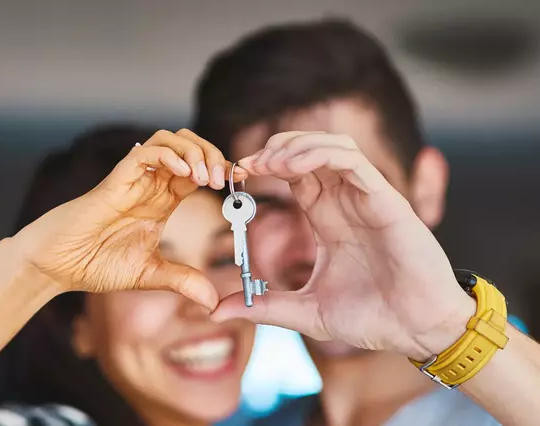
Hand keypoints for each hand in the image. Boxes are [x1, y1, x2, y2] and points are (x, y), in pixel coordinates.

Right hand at [11, 129, 245, 310]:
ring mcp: (134, 180)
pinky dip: (168, 156)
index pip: (199, 171)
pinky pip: (145, 154)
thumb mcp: (150, 274)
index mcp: (163, 201)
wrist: (58, 266)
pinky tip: (183, 174)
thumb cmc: (96, 264)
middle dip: (212, 154)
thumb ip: (182, 281)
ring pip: (169, 141)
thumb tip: (213, 301)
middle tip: (223, 178)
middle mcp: (152, 185)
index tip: (241, 179)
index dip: (222, 169)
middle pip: (189, 146)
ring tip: (205, 177)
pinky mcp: (115, 181)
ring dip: (194, 151)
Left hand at [211, 131, 474, 359]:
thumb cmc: (371, 317)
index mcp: (328, 218)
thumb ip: (264, 306)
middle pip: (308, 151)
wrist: (417, 331)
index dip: (264, 167)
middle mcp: (346, 201)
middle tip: (246, 165)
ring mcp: (367, 197)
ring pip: (331, 147)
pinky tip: (291, 167)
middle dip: (274, 149)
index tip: (236, 175)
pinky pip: (352, 161)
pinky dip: (320, 155)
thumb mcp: (306, 311)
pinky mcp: (386, 200)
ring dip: (295, 146)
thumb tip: (217, 310)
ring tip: (267, 162)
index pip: (294, 174)